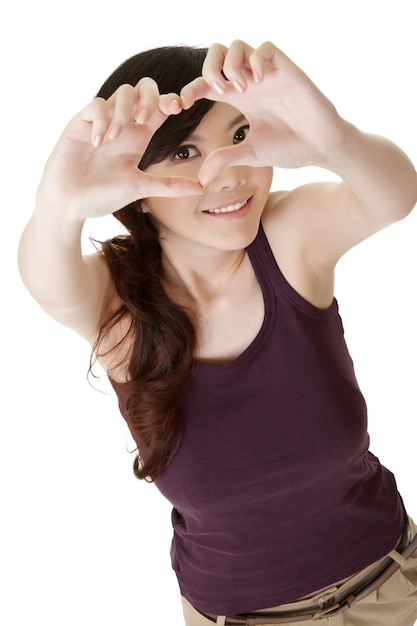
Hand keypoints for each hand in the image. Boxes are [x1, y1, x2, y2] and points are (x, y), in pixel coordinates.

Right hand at [37, 78, 201, 220]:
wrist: (69, 203)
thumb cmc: (103, 196)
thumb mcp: (140, 188)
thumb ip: (169, 186)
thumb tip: (202, 188)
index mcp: (140, 137)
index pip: (161, 107)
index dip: (172, 101)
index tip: (179, 108)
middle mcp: (124, 124)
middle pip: (144, 88)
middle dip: (150, 98)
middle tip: (144, 121)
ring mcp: (102, 121)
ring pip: (122, 92)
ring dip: (124, 111)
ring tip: (116, 138)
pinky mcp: (80, 123)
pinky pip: (96, 105)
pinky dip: (100, 119)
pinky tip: (97, 142)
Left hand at [180, 40, 346, 183]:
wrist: (322, 148)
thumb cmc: (291, 148)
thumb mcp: (251, 153)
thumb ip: (225, 158)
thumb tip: (201, 178)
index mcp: (241, 98)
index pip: (207, 82)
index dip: (190, 88)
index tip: (181, 104)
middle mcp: (252, 81)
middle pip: (218, 53)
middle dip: (208, 68)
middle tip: (217, 92)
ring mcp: (269, 73)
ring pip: (238, 46)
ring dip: (230, 65)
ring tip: (238, 90)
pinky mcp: (287, 70)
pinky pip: (266, 48)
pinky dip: (256, 60)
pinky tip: (259, 82)